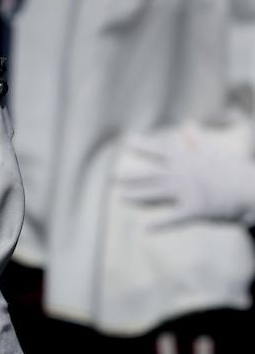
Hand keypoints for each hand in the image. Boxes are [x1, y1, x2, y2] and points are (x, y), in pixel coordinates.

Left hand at [114, 123, 254, 227]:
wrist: (252, 189)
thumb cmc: (235, 169)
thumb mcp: (216, 150)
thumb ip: (197, 139)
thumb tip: (187, 125)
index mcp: (188, 158)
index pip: (161, 149)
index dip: (143, 145)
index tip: (127, 141)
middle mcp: (182, 174)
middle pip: (150, 175)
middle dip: (130, 176)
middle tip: (112, 177)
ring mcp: (186, 192)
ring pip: (155, 195)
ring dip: (137, 197)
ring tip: (122, 198)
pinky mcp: (194, 210)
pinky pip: (172, 219)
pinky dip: (159, 225)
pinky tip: (145, 228)